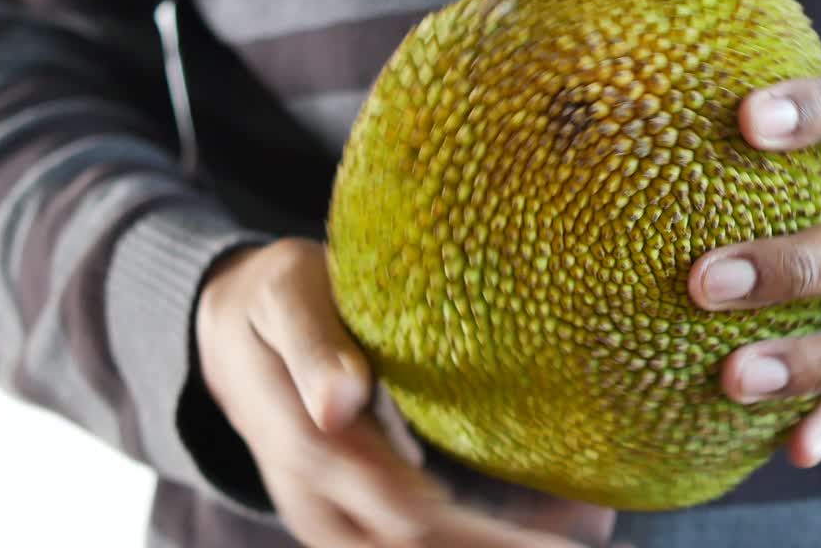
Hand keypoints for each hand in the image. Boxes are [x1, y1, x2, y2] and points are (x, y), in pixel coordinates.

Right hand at [196, 238, 624, 547]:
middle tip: (592, 534)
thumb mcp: (285, 298)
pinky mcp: (362, 513)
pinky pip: (425, 538)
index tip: (567, 529)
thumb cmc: (272, 299)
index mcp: (308, 449)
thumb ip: (312, 346)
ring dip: (502, 543)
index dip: (485, 533)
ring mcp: (340, 517)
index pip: (403, 513)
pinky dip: (487, 533)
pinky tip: (557, 520)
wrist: (229, 337)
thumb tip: (339, 404)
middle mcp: (323, 502)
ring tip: (590, 529)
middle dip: (505, 547)